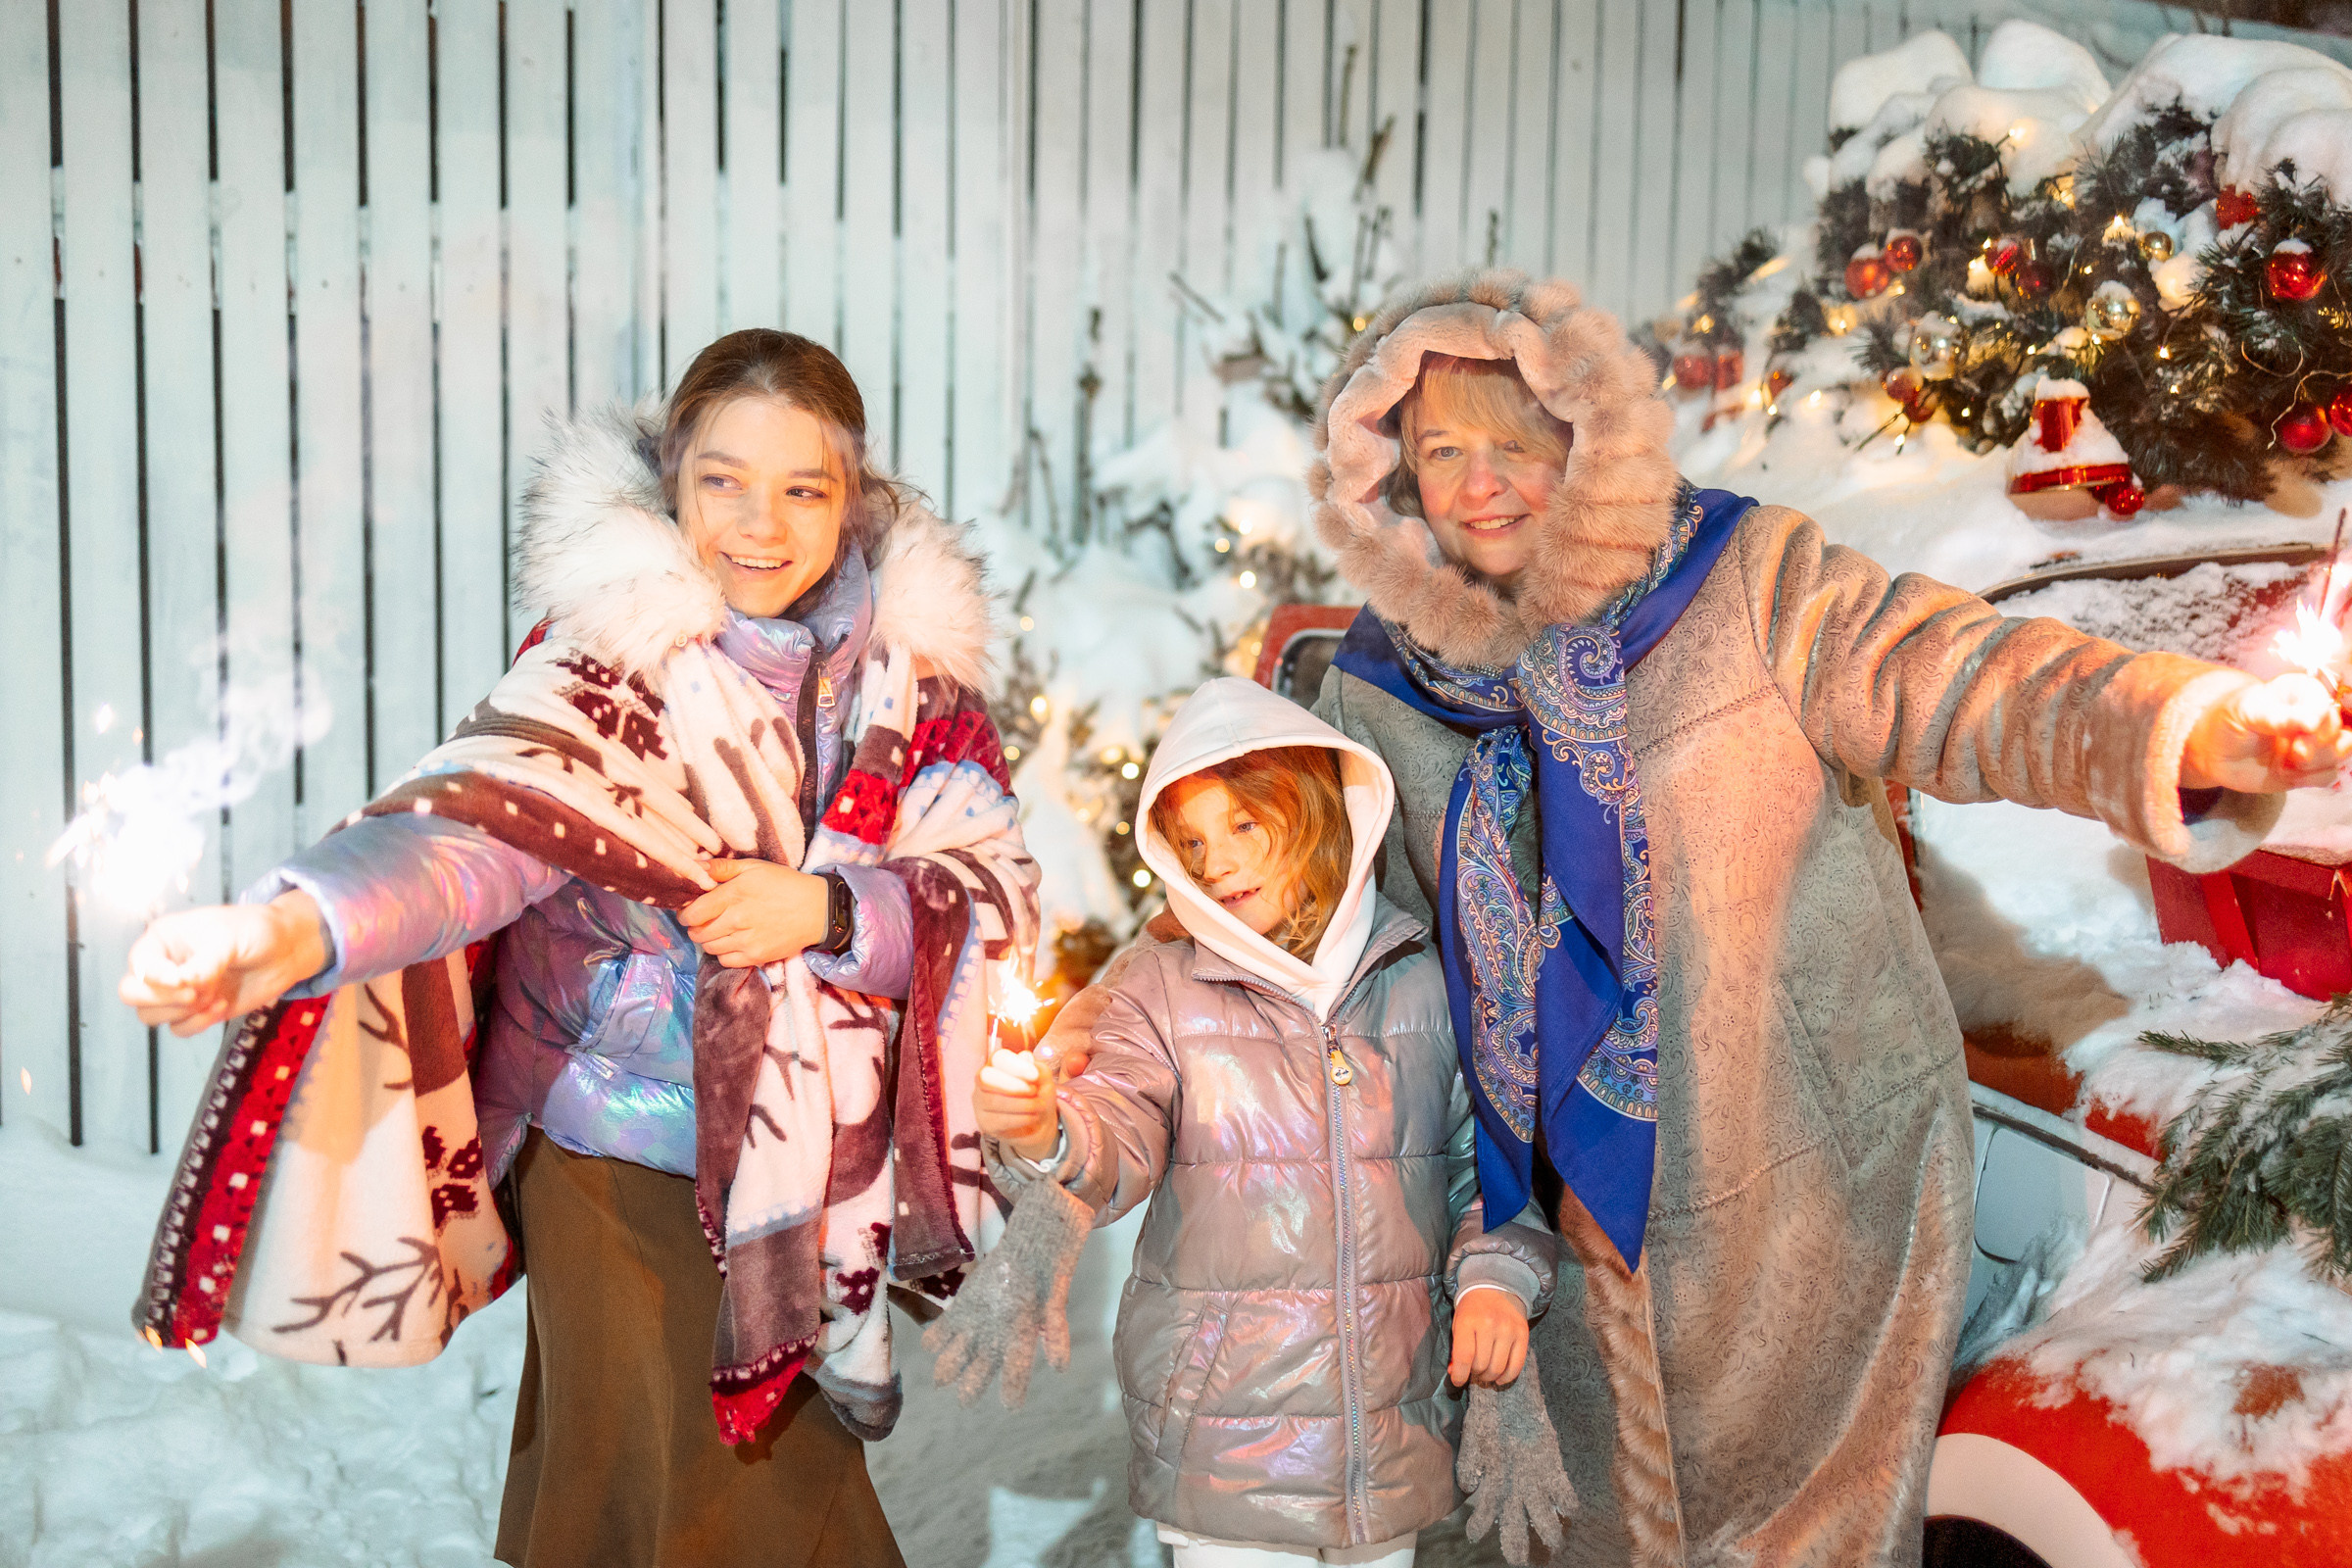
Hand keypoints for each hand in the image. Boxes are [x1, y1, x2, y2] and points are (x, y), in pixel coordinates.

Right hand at [119, 892, 329, 1036]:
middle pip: (131, 993)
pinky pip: (178, 1029)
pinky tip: (222, 1007)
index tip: (183, 981)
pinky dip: (196, 1024)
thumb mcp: (229, 939)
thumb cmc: (255, 932)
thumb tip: (183, 984)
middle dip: (159, 999)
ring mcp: (177, 991)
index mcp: (162, 938)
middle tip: (194, 995)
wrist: (287, 950)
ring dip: (181, 1012)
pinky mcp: (196, 1011)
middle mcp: (163, 965)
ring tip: (214, 997)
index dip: (154, 978)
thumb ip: (205, 963)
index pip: (138, 964)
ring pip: (150, 1015)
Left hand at [680, 859, 829, 967]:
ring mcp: (747, 941)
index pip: (693, 913)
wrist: (818, 910)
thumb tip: (695, 866)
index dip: (686, 914)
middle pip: (698, 932)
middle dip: (695, 927)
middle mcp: (737, 920)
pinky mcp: (757, 956)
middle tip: (704, 921)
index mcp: (734, 894)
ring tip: (719, 930)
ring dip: (708, 940)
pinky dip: (723, 953)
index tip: (689, 911)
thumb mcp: (754, 867)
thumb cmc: (784, 884)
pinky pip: (725, 961)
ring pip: (709, 947)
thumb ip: (722, 867)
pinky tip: (732, 942)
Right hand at [974, 1047, 1059, 1161]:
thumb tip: (1026, 1057)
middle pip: (985, 1078)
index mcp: (997, 1063)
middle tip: (1034, 1091)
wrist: (1039, 1123)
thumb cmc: (1038, 1095)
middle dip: (1013, 1085)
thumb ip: (1037, 1068)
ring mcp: (980, 1102)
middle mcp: (983, 1080)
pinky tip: (1033, 1117)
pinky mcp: (985, 1123)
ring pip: (992, 1101)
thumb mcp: (1044, 1080)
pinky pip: (998, 1120)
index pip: (998, 1058)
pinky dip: (1020, 1118)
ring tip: (1039, 1105)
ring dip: (1022, 1104)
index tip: (1035, 1076)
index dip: (1016, 1066)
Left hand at [1449, 1287, 1530, 1388]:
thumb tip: (1456, 1375)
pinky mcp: (1522, 1334)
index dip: (1460, 1375)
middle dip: (1474, 1374)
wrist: (1494, 1289)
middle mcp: (1489, 1324)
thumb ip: (1456, 1350)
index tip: (1457, 1381)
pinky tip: (1499, 1378)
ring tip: (1484, 1372)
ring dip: (1489, 1377)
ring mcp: (1508, 1329)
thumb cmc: (1472, 1311)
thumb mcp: (1458, 1325)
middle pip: (1482, 1365)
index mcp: (1468, 1321)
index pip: (1464, 1356)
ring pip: (1498, 1368)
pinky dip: (1507, 1377)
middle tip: (1472, 1370)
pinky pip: (1516, 1366)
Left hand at [2180, 672, 2351, 792]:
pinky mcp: (2311, 767)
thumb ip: (2277, 717)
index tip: (2304, 730)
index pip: (2326, 703)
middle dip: (2316, 746)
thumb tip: (2312, 721)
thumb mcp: (2246, 712)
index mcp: (2301, 692)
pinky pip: (2329, 775)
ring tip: (2285, 762)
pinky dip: (2310, 779)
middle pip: (2339, 731)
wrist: (2214, 753)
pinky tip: (2286, 773)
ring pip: (2341, 752)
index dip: (2320, 719)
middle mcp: (2314, 715)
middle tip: (2293, 752)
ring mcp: (2315, 742)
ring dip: (2315, 763)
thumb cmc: (2229, 722)